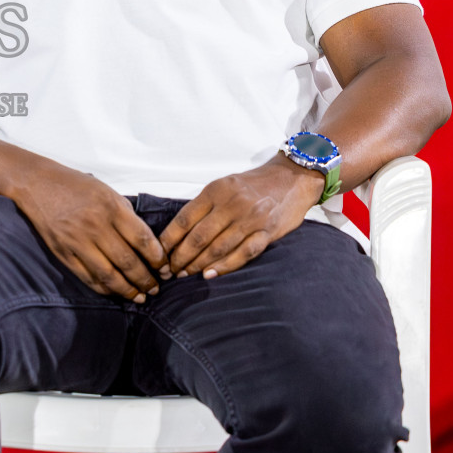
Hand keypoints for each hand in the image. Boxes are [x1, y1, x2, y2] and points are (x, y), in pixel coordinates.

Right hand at [10, 162, 168, 301]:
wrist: (38, 184)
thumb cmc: (75, 185)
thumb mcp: (107, 191)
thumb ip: (126, 215)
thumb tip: (145, 243)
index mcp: (110, 208)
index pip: (142, 240)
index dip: (157, 258)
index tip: (165, 268)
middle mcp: (95, 226)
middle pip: (128, 261)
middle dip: (146, 279)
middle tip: (156, 289)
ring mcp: (78, 241)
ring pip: (109, 275)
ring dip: (128, 290)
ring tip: (140, 297)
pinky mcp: (63, 253)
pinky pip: (88, 277)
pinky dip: (104, 288)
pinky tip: (115, 292)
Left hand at [159, 156, 323, 280]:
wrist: (293, 177)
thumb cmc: (254, 184)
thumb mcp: (225, 186)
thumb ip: (205, 205)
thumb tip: (179, 232)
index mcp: (216, 190)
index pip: (185, 218)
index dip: (169, 238)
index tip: (159, 252)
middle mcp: (232, 204)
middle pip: (199, 236)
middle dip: (181, 256)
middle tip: (170, 270)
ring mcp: (250, 219)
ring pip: (218, 247)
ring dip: (199, 264)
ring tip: (185, 274)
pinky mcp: (267, 232)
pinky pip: (243, 253)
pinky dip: (225, 266)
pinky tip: (211, 274)